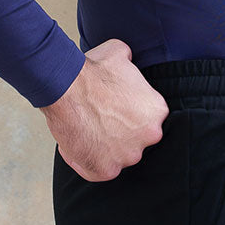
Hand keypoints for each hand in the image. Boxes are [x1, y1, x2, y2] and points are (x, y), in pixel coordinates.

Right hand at [39, 38, 170, 181]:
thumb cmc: (92, 70)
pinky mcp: (106, 170)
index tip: (114, 109)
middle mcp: (149, 136)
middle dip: (120, 132)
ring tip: (88, 130)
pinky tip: (80, 145)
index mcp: (157, 112)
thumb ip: (130, 65)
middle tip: (100, 120)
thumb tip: (128, 61)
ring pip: (119, 156)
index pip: (146, 118)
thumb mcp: (120, 54)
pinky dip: (89, 161)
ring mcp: (128, 156)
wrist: (67, 86)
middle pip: (136, 139)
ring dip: (105, 147)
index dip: (129, 114)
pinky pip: (100, 171)